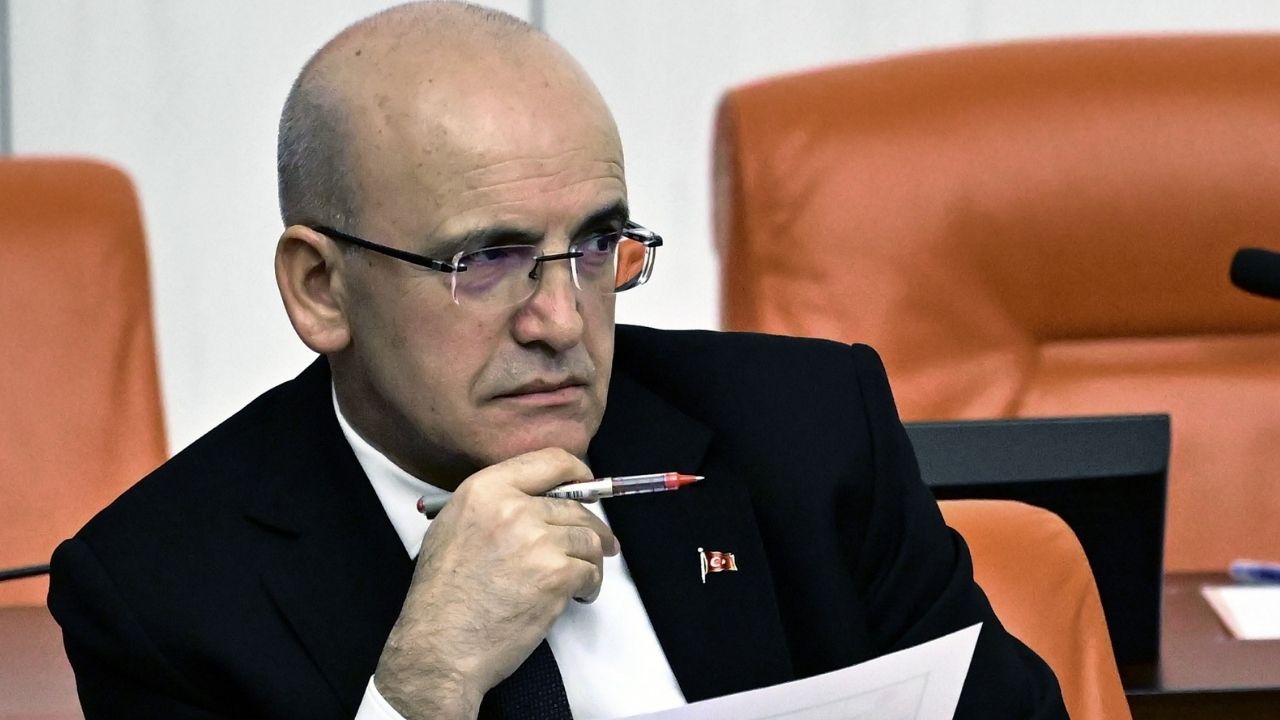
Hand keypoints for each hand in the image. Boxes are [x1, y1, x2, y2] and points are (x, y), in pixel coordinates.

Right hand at [372, 448, 619, 718]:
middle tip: (600, 544)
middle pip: (575, 506)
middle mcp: (513, 508)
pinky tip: (576, 596)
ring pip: (589, 538)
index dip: (577, 473)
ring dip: (591, 560)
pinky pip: (590, 571)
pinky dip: (589, 585)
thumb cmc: (442, 597)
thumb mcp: (453, 527)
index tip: (588, 485)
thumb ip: (494, 505)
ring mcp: (537, 541)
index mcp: (485, 490)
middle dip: (592, 527)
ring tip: (580, 578)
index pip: (550, 461)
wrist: (441, 646)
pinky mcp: (556, 574)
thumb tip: (538, 499)